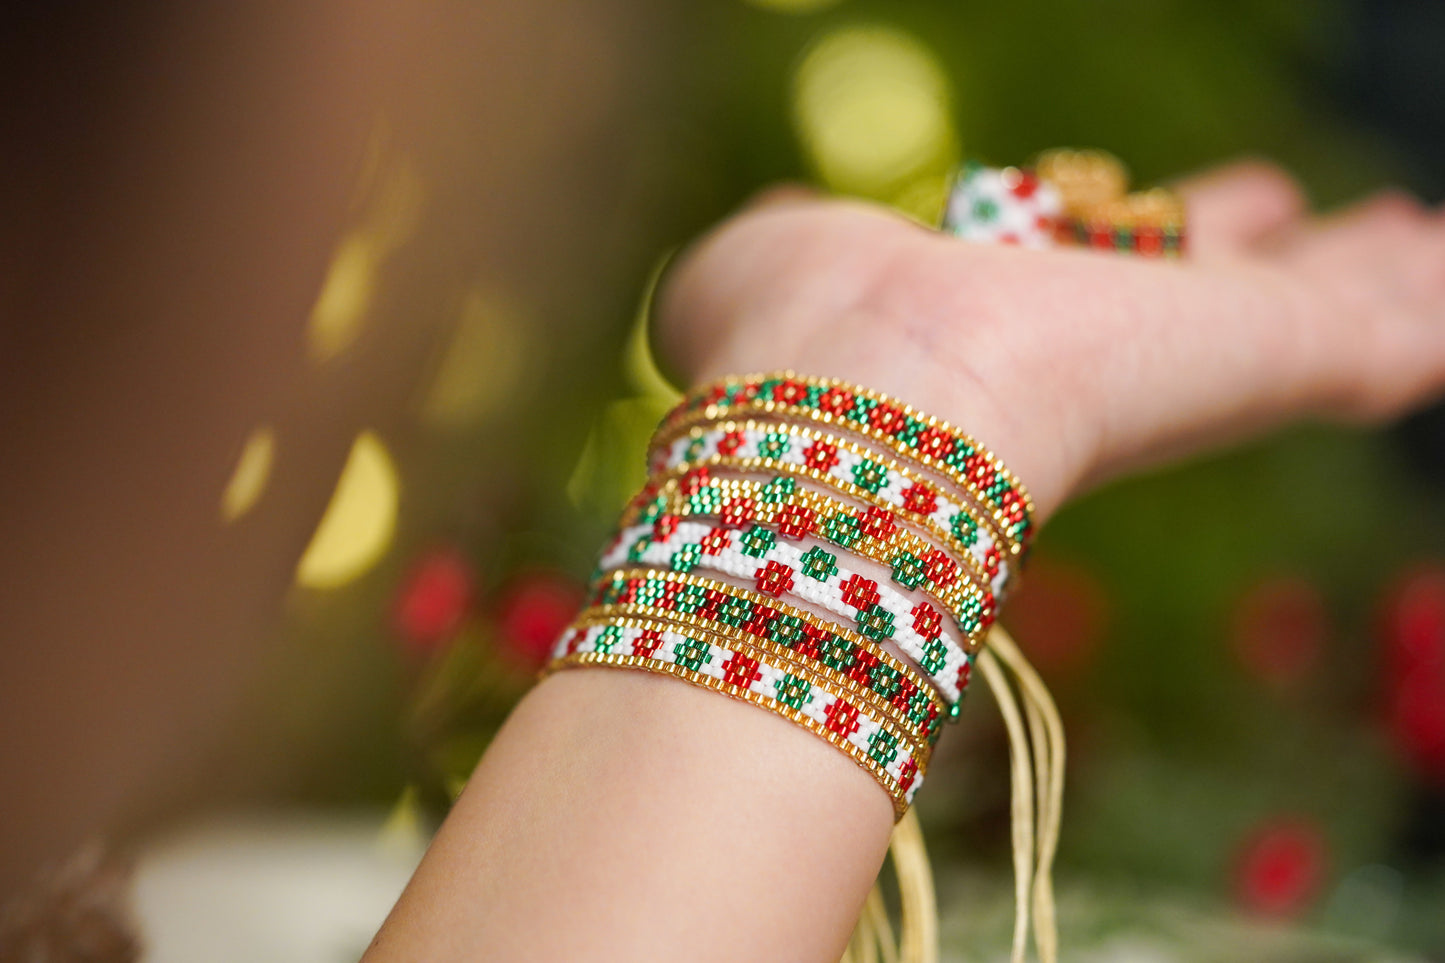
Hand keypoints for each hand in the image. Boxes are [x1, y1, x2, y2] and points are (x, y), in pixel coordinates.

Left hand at [655, 163, 1444, 521]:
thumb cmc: (789, 337)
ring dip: (1375, 278)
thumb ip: (795, 237)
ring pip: (1312, 307)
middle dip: (1277, 251)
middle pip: (1218, 284)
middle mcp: (1108, 335)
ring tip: (1425, 245)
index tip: (1186, 212)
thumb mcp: (772, 257)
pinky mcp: (1275, 359)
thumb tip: (792, 227)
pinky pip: (1383, 332)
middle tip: (1337, 223)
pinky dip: (1421, 315)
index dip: (1147, 239)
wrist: (863, 400)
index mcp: (1004, 310)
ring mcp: (1197, 354)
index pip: (1098, 268)